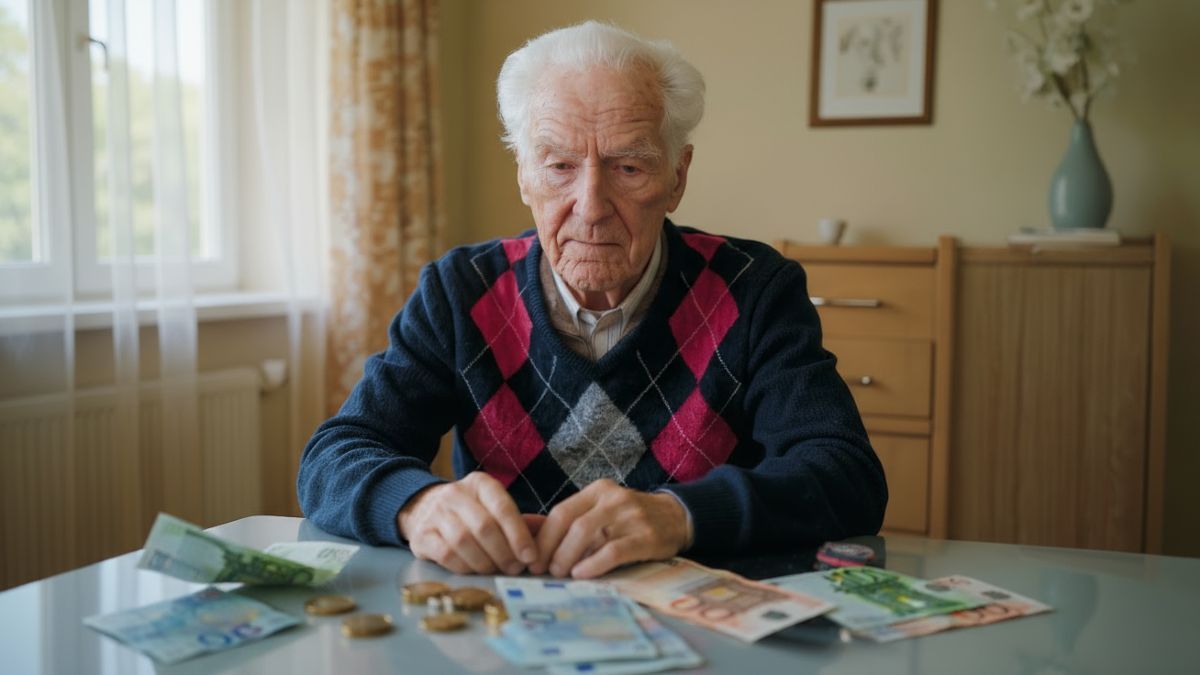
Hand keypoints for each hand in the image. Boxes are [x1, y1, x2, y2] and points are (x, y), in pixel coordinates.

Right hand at [397, 472, 537, 574]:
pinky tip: (474, 570)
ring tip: (496, 570)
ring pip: (464, 541)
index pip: (503, 507)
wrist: (423, 508)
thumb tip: (551, 534)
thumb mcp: (494, 507)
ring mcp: (435, 513)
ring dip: (485, 562)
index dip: (519, 535)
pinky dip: (464, 567)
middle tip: (515, 568)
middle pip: (484, 527)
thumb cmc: (470, 512)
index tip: (531, 556)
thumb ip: (521, 521)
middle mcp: (455, 493)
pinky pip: (446, 555)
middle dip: (504, 553)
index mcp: (480, 483)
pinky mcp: (422, 535)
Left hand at [531, 479, 691, 579]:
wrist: (676, 518)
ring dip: (567, 558)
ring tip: (561, 574)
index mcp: (598, 490)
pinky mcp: (646, 536)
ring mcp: (630, 515)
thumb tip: (533, 543)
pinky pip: (612, 551)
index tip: (531, 559)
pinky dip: (593, 564)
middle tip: (543, 571)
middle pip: (570, 522)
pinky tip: (582, 575)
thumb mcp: (603, 510)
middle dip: (551, 550)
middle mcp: (613, 498)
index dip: (542, 538)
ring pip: (587, 534)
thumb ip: (575, 522)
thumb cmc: (630, 520)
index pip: (561, 512)